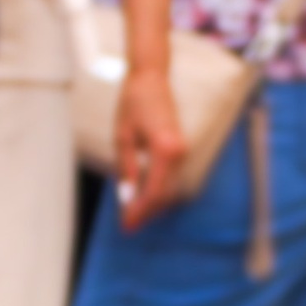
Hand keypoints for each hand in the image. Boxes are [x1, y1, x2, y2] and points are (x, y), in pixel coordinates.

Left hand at [113, 55, 187, 229]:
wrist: (150, 79)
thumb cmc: (134, 103)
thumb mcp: (123, 137)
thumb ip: (127, 169)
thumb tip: (128, 198)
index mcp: (164, 149)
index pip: (154, 191)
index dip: (140, 211)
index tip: (127, 225)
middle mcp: (178, 152)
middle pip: (165, 194)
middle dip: (147, 212)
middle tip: (128, 226)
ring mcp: (182, 151)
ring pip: (169, 189)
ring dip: (153, 204)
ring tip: (134, 215)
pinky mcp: (180, 150)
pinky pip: (170, 178)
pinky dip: (158, 191)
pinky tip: (144, 197)